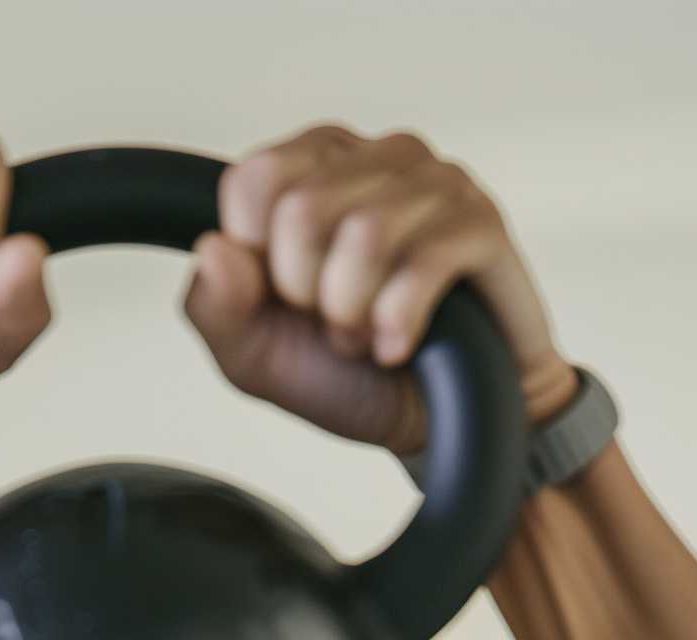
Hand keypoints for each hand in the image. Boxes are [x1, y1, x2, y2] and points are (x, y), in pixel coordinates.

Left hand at [181, 125, 578, 458]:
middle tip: (334, 324)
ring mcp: (435, 182)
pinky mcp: (482, 222)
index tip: (287, 297)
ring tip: (367, 337)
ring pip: (367, 233)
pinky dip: (399, 321)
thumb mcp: (254, 352)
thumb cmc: (345, 374)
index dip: (260, 260)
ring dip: (356, 314)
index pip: (255, 177)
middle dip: (309, 295)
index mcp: (313, 167)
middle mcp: (376, 158)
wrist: (430, 424)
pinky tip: (398, 346)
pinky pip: (424, 262)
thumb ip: (216, 304)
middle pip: (304, 208)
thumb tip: (214, 248)